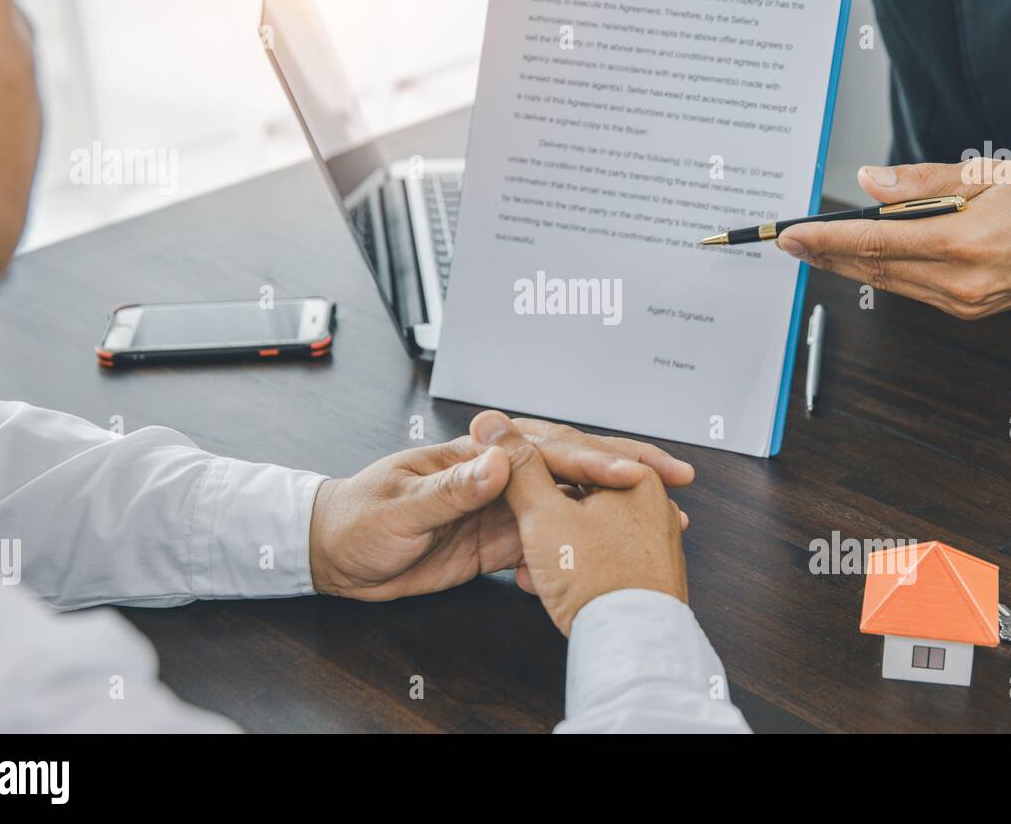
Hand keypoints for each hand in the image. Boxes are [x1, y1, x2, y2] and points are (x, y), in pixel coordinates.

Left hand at [310, 412, 693, 600]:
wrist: (334, 555)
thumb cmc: (357, 516)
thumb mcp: (400, 505)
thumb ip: (450, 488)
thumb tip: (499, 461)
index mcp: (476, 454)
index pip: (548, 450)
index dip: (596, 458)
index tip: (635, 471)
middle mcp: (497, 475)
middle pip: (573, 466)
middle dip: (627, 469)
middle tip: (676, 481)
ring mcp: (502, 508)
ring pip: (571, 503)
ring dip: (614, 510)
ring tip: (662, 523)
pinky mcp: (497, 541)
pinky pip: (548, 541)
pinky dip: (577, 549)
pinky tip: (602, 560)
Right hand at [470, 410, 688, 635]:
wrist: (632, 645)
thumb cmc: (595, 579)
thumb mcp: (542, 515)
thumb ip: (517, 468)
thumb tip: (494, 424)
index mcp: (633, 476)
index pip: (570, 446)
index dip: (524, 449)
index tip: (498, 451)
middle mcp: (653, 502)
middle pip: (578, 488)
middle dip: (539, 503)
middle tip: (512, 506)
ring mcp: (654, 539)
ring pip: (585, 525)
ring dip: (551, 538)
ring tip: (525, 560)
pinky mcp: (647, 571)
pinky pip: (599, 554)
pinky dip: (570, 562)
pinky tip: (543, 581)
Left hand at [777, 158, 1010, 319]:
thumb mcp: (988, 174)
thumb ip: (922, 181)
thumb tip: (871, 180)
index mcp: (965, 242)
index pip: (877, 241)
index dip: (828, 239)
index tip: (793, 235)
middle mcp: (960, 281)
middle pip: (875, 267)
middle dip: (826, 254)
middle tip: (788, 241)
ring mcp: (963, 301)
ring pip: (888, 282)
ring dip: (847, 265)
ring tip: (812, 248)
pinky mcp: (966, 309)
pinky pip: (911, 290)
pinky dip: (882, 273)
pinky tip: (861, 258)